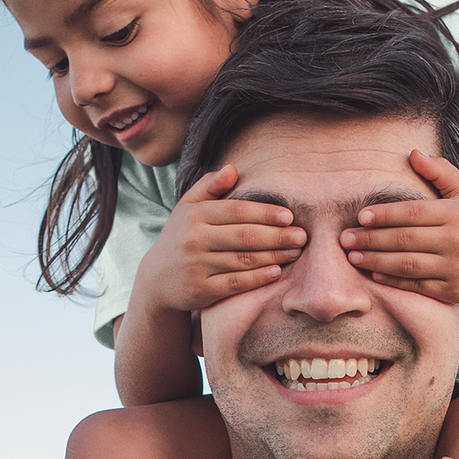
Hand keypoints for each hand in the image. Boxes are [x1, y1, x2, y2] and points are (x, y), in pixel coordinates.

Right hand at [137, 165, 305, 311]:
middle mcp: (194, 239)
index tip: (289, 216)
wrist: (156, 281)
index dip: (265, 213)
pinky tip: (276, 272)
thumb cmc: (179, 238)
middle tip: (302, 236)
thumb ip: (209, 187)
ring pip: (244, 260)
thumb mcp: (186, 208)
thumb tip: (232, 169)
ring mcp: (197, 266)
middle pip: (245, 236)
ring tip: (295, 252)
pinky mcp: (201, 290)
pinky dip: (258, 278)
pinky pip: (235, 283)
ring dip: (274, 256)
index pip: (237, 211)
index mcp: (195, 215)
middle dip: (277, 236)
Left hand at [338, 150, 458, 301]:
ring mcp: (453, 268)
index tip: (360, 216)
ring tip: (352, 257)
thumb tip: (412, 153)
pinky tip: (374, 275)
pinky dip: (393, 282)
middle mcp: (455, 241)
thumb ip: (440, 171)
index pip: (412, 213)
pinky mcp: (452, 292)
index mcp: (455, 214)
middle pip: (404, 240)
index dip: (384, 215)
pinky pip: (417, 286)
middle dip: (370, 239)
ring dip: (375, 261)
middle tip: (344, 239)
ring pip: (407, 265)